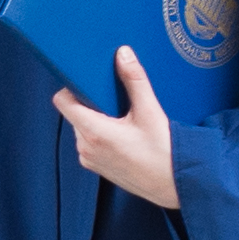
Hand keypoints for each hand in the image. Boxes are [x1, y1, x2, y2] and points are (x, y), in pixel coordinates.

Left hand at [53, 46, 180, 209]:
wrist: (175, 185)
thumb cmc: (164, 154)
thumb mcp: (150, 112)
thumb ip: (134, 80)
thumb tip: (123, 54)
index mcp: (94, 132)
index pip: (63, 101)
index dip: (71, 87)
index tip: (88, 81)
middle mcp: (85, 147)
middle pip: (75, 112)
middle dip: (91, 103)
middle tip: (116, 99)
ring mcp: (89, 159)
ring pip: (82, 127)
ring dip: (97, 119)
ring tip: (123, 118)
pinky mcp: (96, 166)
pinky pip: (89, 142)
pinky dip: (101, 134)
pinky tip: (124, 134)